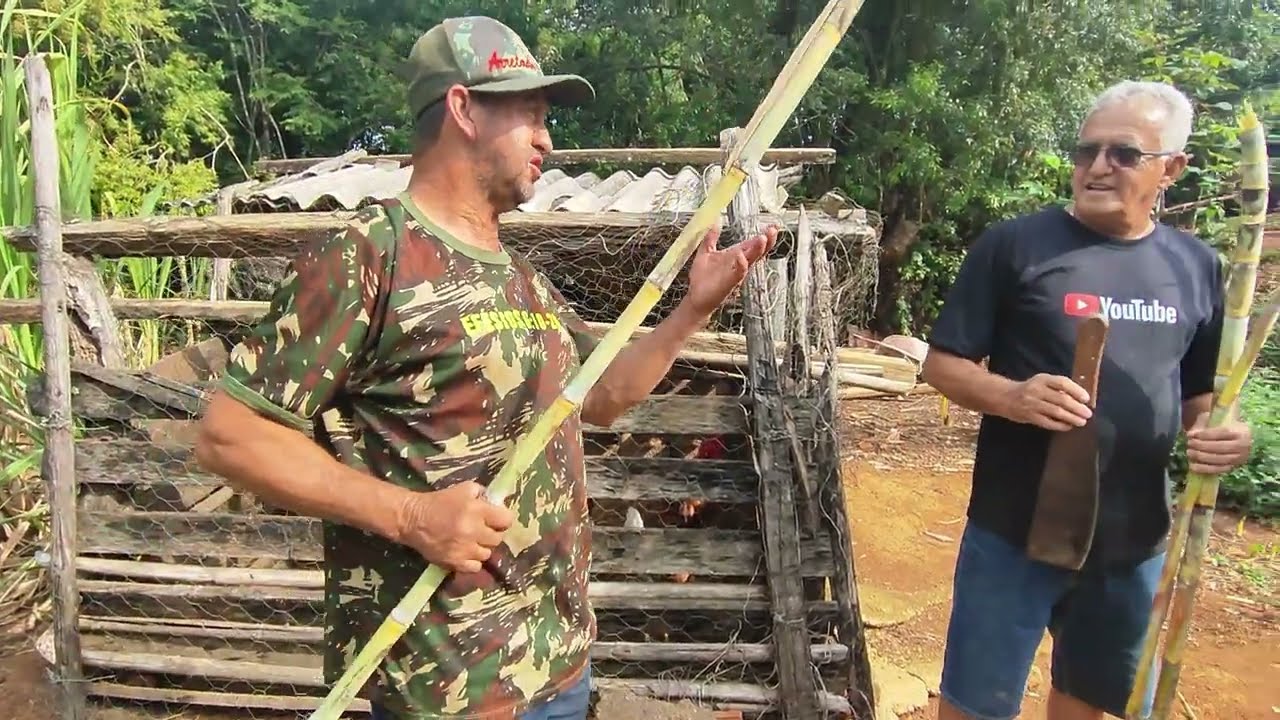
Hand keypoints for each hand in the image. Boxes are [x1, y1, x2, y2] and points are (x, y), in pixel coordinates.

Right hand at [395, 481, 514, 572]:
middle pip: (498, 538)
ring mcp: (464, 549)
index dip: (503, 519)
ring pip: (487, 554)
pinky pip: (475, 567)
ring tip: (473, 542)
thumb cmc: (440, 502)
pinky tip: (467, 553)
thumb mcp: (463, 489)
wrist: (413, 519)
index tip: (497, 518)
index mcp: (477, 511)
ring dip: (482, 547)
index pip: (506, 520)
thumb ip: (483, 494)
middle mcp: (473, 532)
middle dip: (493, 533)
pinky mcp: (454, 562)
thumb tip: (497, 503)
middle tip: (484, 530)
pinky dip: (473, 561)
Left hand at [683, 223, 778, 315]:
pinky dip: (741, 265)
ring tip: (762, 238)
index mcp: (736, 256)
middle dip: (766, 241)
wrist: (695, 298)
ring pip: (751, 261)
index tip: (773, 226)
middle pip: (757, 251)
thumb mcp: (706, 252)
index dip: (763, 236)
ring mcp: (736, 274)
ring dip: (757, 250)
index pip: (752, 244)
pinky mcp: (730, 283)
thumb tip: (714, 222)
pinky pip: (739, 273)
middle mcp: (740, 265)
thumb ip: (711, 238)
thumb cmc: (702, 279)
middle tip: (773, 230)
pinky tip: (741, 256)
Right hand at [1001, 373, 1092, 430]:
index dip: (1076, 391)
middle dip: (1077, 408)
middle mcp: (1036, 390)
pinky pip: (1047, 422)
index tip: (1087, 399)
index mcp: (1042, 379)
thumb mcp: (1041, 383)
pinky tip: (1068, 426)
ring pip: (1056, 412)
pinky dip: (1060, 425)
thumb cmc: (1029, 390)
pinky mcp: (1029, 416)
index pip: (1062, 383)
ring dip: (1071, 418)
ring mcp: (1032, 404)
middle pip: (1061, 399)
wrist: (1005, 397)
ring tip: (1082, 422)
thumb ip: (1058, 388)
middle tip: (1088, 414)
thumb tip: (1080, 399)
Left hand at [1185, 412, 1251, 475]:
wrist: (1234, 437)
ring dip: (1202, 457)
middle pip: (1221, 447)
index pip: (1222, 432)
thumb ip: (1203, 423)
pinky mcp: (1233, 467)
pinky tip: (1192, 466)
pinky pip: (1218, 470)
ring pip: (1220, 459)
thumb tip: (1191, 434)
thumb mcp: (1214, 419)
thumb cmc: (1221, 426)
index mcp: (1242, 431)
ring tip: (1189, 452)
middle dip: (1202, 446)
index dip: (1205, 434)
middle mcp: (1244, 446)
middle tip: (1189, 443)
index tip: (1190, 434)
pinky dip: (1204, 469)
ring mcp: (1240, 458)